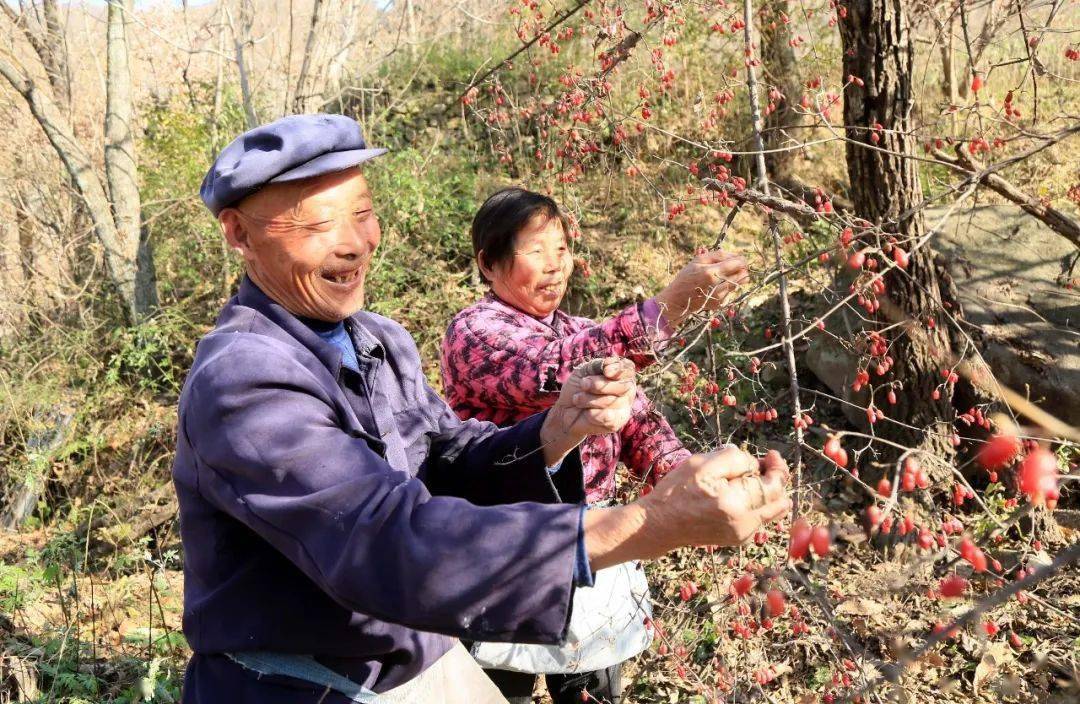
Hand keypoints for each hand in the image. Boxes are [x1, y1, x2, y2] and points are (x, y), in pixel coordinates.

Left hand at [540, 357, 635, 462]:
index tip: (605, 370)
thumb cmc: (577, 388)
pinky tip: (586, 412)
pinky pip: (607, 417)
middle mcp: (626, 391)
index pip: (628, 369)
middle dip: (599, 385)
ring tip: (577, 399)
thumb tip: (607, 367)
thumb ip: (598, 365)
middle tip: (583, 385)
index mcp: (620, 375)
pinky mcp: (616, 423)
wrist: (565, 411)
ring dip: (588, 399)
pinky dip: (591, 413)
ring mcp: (623, 408)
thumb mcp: (584, 371)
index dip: (619, 369)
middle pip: (624, 386)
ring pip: (611, 401)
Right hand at [641, 447, 790, 548]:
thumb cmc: (677, 491)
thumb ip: (734, 459)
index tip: (770, 455)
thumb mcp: (702, 464)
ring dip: (768, 493)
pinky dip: (758, 504)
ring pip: (772, 511)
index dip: (778, 467)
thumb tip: (756, 465)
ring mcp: (742, 535)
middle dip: (775, 479)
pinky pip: (760, 519)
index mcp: (736, 504)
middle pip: (779, 500)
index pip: (774, 486)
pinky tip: (739, 493)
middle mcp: (745, 524)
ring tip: (749, 478)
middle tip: (762, 464)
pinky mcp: (737, 539)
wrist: (659, 524)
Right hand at [654, 249, 749, 327]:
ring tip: (726, 274)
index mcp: (711, 273)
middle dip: (742, 268)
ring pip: (740, 283)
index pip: (737, 264)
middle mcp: (717, 286)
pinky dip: (729, 286)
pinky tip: (718, 285)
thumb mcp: (697, 261)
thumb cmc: (686, 277)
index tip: (739, 258)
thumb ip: (717, 255)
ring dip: (737, 277)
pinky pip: (732, 291)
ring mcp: (720, 296)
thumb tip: (735, 256)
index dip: (742, 259)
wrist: (678, 300)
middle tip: (734, 266)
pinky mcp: (720, 303)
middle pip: (742, 274)